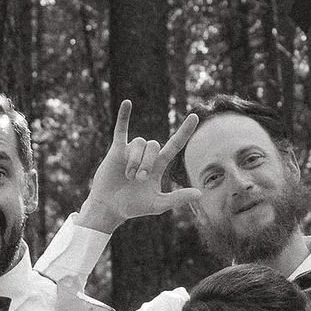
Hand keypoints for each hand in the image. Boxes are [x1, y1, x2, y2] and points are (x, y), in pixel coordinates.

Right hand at [76, 100, 198, 232]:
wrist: (110, 207)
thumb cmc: (134, 207)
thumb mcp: (158, 204)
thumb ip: (178, 198)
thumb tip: (200, 194)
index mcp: (158, 166)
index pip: (175, 145)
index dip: (184, 132)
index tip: (195, 117)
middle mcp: (146, 156)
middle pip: (154, 146)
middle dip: (146, 162)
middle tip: (137, 179)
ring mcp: (132, 151)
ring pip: (139, 143)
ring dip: (134, 160)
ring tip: (128, 176)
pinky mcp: (117, 150)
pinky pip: (121, 129)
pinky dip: (124, 116)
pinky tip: (127, 103)